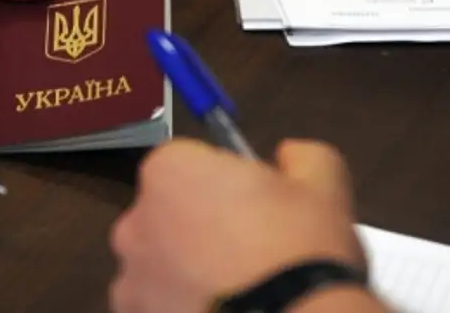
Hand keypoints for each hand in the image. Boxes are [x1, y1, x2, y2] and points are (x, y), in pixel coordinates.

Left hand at [109, 139, 366, 312]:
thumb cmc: (299, 250)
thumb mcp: (323, 186)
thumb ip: (300, 156)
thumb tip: (288, 156)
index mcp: (169, 170)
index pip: (189, 162)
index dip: (224, 180)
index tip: (254, 203)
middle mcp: (135, 219)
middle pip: (168, 213)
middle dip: (199, 225)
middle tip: (250, 250)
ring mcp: (130, 275)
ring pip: (161, 263)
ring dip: (187, 270)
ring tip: (238, 289)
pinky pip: (158, 303)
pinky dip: (182, 305)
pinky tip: (223, 310)